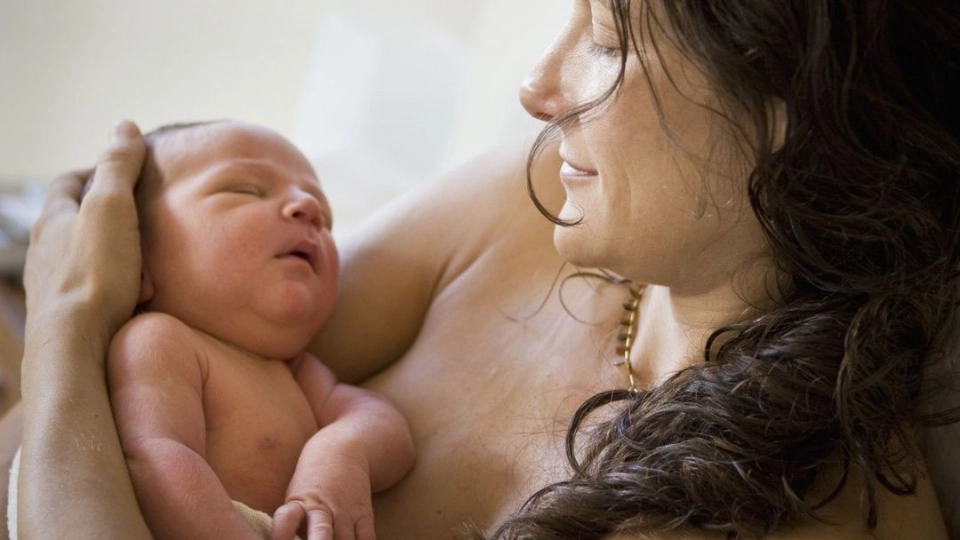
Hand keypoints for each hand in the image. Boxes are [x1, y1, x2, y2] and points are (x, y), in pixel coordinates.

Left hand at [23, 121, 145, 352]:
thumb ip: (118, 167)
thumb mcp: (112, 208)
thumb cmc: (94, 274)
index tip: (123, 173)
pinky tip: (133, 298)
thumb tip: (124, 126)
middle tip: (142, 219)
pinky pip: (93, 292)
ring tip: (144, 263)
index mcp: (52, 221)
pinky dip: (113, 287)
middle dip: (108, 217)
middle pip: (75, 222)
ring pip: (84, 259)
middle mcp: (43, 252)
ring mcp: (50, 287)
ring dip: (113, 256)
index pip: (69, 183)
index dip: (95, 173)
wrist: (76, 346)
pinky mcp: (66, 318)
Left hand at [270, 458, 375, 539]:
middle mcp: (321, 509)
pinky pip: (367, 538)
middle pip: (321, 534)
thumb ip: (294, 525)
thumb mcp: (295, 499)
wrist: (341, 452)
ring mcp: (345, 511)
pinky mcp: (364, 513)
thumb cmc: (311, 484)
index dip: (282, 535)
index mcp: (298, 505)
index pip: (286, 520)